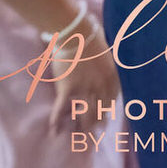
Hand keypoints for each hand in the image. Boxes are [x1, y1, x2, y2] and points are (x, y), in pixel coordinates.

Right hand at [49, 17, 120, 134]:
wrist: (76, 32)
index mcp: (112, 76)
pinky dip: (57, 122)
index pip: (112, 99)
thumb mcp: (106, 52)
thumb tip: (108, 68)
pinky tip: (54, 132)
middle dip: (97, 122)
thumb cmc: (90, 37)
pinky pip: (61, 109)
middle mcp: (101, 85)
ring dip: (80, 125)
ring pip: (83, 113)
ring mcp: (85, 88)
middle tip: (93, 132)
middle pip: (99, 109)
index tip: (105, 118)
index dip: (107, 110)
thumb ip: (107, 65)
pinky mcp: (68, 88)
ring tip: (77, 135)